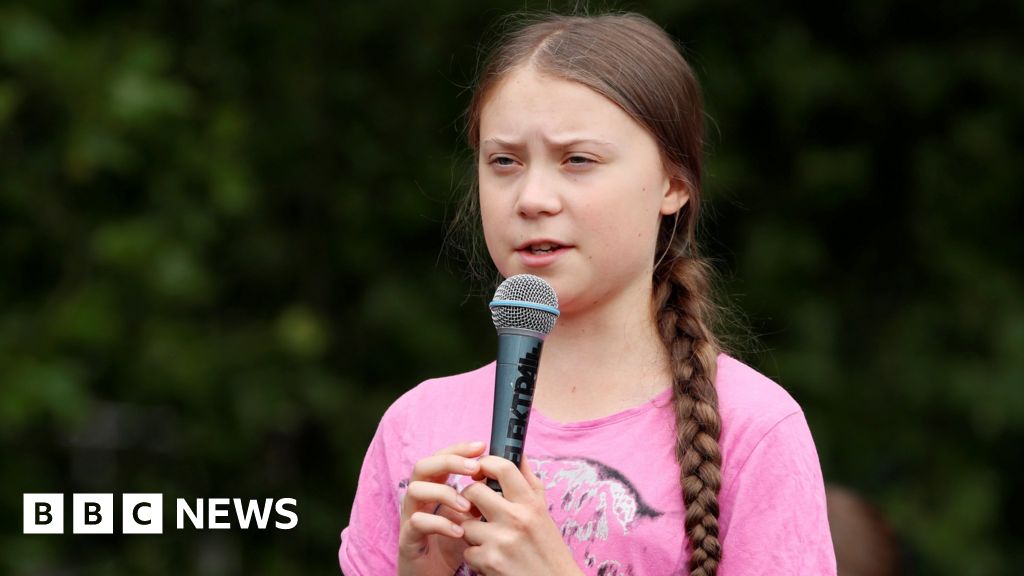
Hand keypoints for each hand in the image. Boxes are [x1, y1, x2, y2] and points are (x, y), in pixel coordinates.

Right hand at [398, 441, 486, 575]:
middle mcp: (418, 498)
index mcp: (434, 488)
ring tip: (468, 507)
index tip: (481, 446)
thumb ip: (482, 497)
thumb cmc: (454, 544)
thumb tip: (507, 474)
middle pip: (423, 466)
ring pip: (415, 490)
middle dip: (448, 462)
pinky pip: (416, 522)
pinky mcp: (407, 539)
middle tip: (474, 468)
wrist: (435, 575)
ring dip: (443, 493)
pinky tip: (458, 531)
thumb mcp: (471, 517)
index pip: (441, 457)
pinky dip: (438, 523)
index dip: (459, 449)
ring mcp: (409, 517)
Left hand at [460, 456, 583, 575]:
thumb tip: (518, 453)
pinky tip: (490, 556)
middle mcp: (516, 518)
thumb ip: (528, 481)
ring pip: (465, 523)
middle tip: (476, 506)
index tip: (481, 469)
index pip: (503, 467)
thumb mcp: (542, 510)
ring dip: (471, 530)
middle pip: (473, 491)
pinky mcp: (489, 562)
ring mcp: (500, 540)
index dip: (486, 463)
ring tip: (487, 536)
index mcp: (530, 503)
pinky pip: (467, 550)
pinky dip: (475, 555)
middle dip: (470, 499)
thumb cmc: (547, 546)